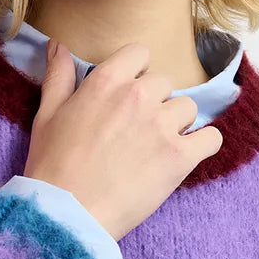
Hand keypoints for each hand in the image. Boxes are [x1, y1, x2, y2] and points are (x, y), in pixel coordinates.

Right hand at [23, 39, 223, 240]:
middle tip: (136, 129)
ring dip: (177, 123)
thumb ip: (58, 76)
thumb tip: (58, 44)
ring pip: (188, 108)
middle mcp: (138, 96)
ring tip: (156, 146)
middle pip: (164, 83)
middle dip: (154, 101)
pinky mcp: (180, 157)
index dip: (136, 72)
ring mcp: (162, 126)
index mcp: (107, 82)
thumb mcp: (47, 115)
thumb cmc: (52, 166)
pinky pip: (211, 138)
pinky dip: (203, 145)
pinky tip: (186, 155)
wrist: (67, 214)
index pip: (140, 53)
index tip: (128, 93)